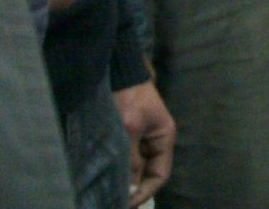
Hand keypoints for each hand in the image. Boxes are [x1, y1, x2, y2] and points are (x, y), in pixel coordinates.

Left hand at [112, 80, 173, 206]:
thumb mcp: (129, 128)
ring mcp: (139, 140)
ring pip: (134, 169)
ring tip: (108, 195)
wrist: (117, 73)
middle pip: (147, 175)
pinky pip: (124, 160)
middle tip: (113, 203)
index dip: (146, 192)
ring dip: (123, 182)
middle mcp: (153, 142)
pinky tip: (105, 179)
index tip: (127, 204)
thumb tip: (129, 188)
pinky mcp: (125, 137)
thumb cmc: (127, 97)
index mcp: (163, 139)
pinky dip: (116, 171)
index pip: (160, 175)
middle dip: (133, 191)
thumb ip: (131, 158)